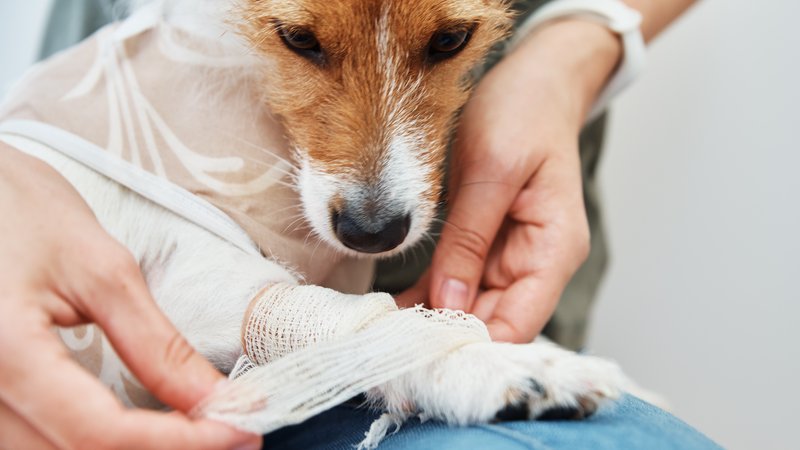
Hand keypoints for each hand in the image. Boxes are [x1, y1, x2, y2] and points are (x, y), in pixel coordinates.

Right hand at [0, 144, 259, 448]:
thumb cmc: (20, 209)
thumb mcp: (101, 270)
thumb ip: (157, 345)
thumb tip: (215, 398)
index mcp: (5, 353)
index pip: (104, 433)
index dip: (182, 443)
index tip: (242, 431)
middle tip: (229, 431)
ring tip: (193, 430)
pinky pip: (35, 443)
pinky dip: (94, 445)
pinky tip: (141, 432)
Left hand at [398, 20, 621, 342]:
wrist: (533, 81)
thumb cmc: (524, 112)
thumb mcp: (491, 170)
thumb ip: (470, 237)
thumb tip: (449, 300)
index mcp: (554, 248)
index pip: (520, 323)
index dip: (474, 343)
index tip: (424, 351)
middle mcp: (537, 261)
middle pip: (493, 322)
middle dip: (446, 336)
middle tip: (389, 343)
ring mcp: (511, 255)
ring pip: (471, 307)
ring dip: (432, 319)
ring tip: (384, 330)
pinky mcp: (487, 244)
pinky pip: (458, 282)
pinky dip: (429, 296)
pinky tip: (395, 306)